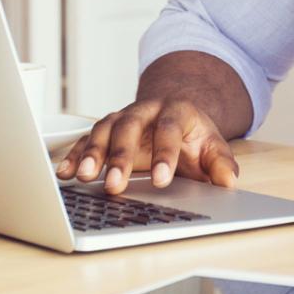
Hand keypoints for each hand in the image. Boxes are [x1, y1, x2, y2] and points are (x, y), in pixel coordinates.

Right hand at [54, 98, 240, 195]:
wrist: (175, 115)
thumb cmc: (192, 137)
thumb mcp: (213, 147)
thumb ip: (220, 164)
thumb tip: (228, 182)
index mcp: (175, 110)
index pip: (168, 129)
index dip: (164, 154)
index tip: (161, 179)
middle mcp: (145, 110)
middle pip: (128, 127)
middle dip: (120, 156)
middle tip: (114, 183)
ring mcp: (121, 118)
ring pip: (103, 130)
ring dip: (92, 154)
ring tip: (84, 177)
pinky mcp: (105, 131)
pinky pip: (86, 141)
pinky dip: (75, 156)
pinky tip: (65, 173)